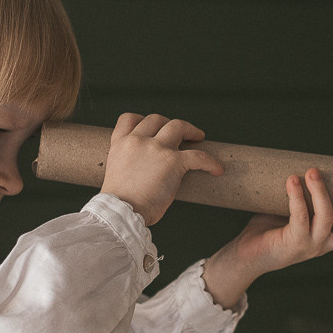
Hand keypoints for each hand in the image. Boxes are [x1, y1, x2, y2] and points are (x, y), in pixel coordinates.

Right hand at [101, 113, 222, 224]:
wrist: (121, 212)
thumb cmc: (119, 204)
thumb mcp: (116, 174)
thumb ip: (128, 165)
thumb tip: (144, 174)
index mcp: (121, 144)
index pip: (129, 119)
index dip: (142, 120)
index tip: (152, 127)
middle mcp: (137, 141)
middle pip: (157, 119)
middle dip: (169, 123)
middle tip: (180, 133)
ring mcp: (156, 148)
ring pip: (178, 126)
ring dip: (191, 130)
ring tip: (199, 137)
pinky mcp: (173, 161)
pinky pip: (198, 156)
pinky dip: (211, 162)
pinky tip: (216, 169)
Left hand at [200, 168, 332, 308]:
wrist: (243, 255)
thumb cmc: (268, 229)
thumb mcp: (293, 213)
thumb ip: (307, 199)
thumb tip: (314, 167)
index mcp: (326, 241)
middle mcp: (321, 246)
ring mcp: (308, 246)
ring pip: (325, 220)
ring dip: (321, 194)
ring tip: (313, 172)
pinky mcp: (291, 243)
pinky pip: (299, 218)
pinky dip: (297, 197)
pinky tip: (293, 180)